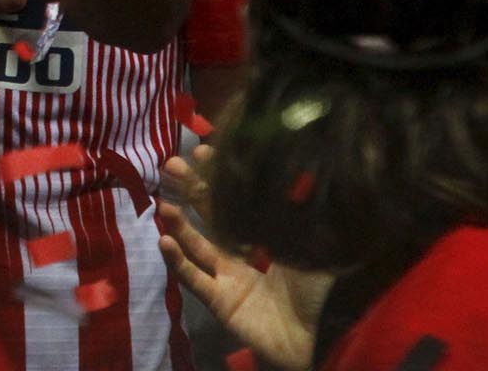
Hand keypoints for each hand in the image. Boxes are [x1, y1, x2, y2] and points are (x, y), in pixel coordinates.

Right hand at [155, 151, 330, 370]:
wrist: (323, 336)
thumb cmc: (323, 289)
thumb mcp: (315, 243)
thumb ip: (301, 212)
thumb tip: (298, 168)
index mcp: (267, 237)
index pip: (238, 200)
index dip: (220, 176)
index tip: (203, 151)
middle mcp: (245, 253)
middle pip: (211, 217)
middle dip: (191, 191)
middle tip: (171, 166)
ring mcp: (230, 277)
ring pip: (197, 246)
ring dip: (179, 226)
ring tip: (163, 206)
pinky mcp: (220, 301)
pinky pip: (194, 279)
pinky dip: (178, 262)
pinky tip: (164, 242)